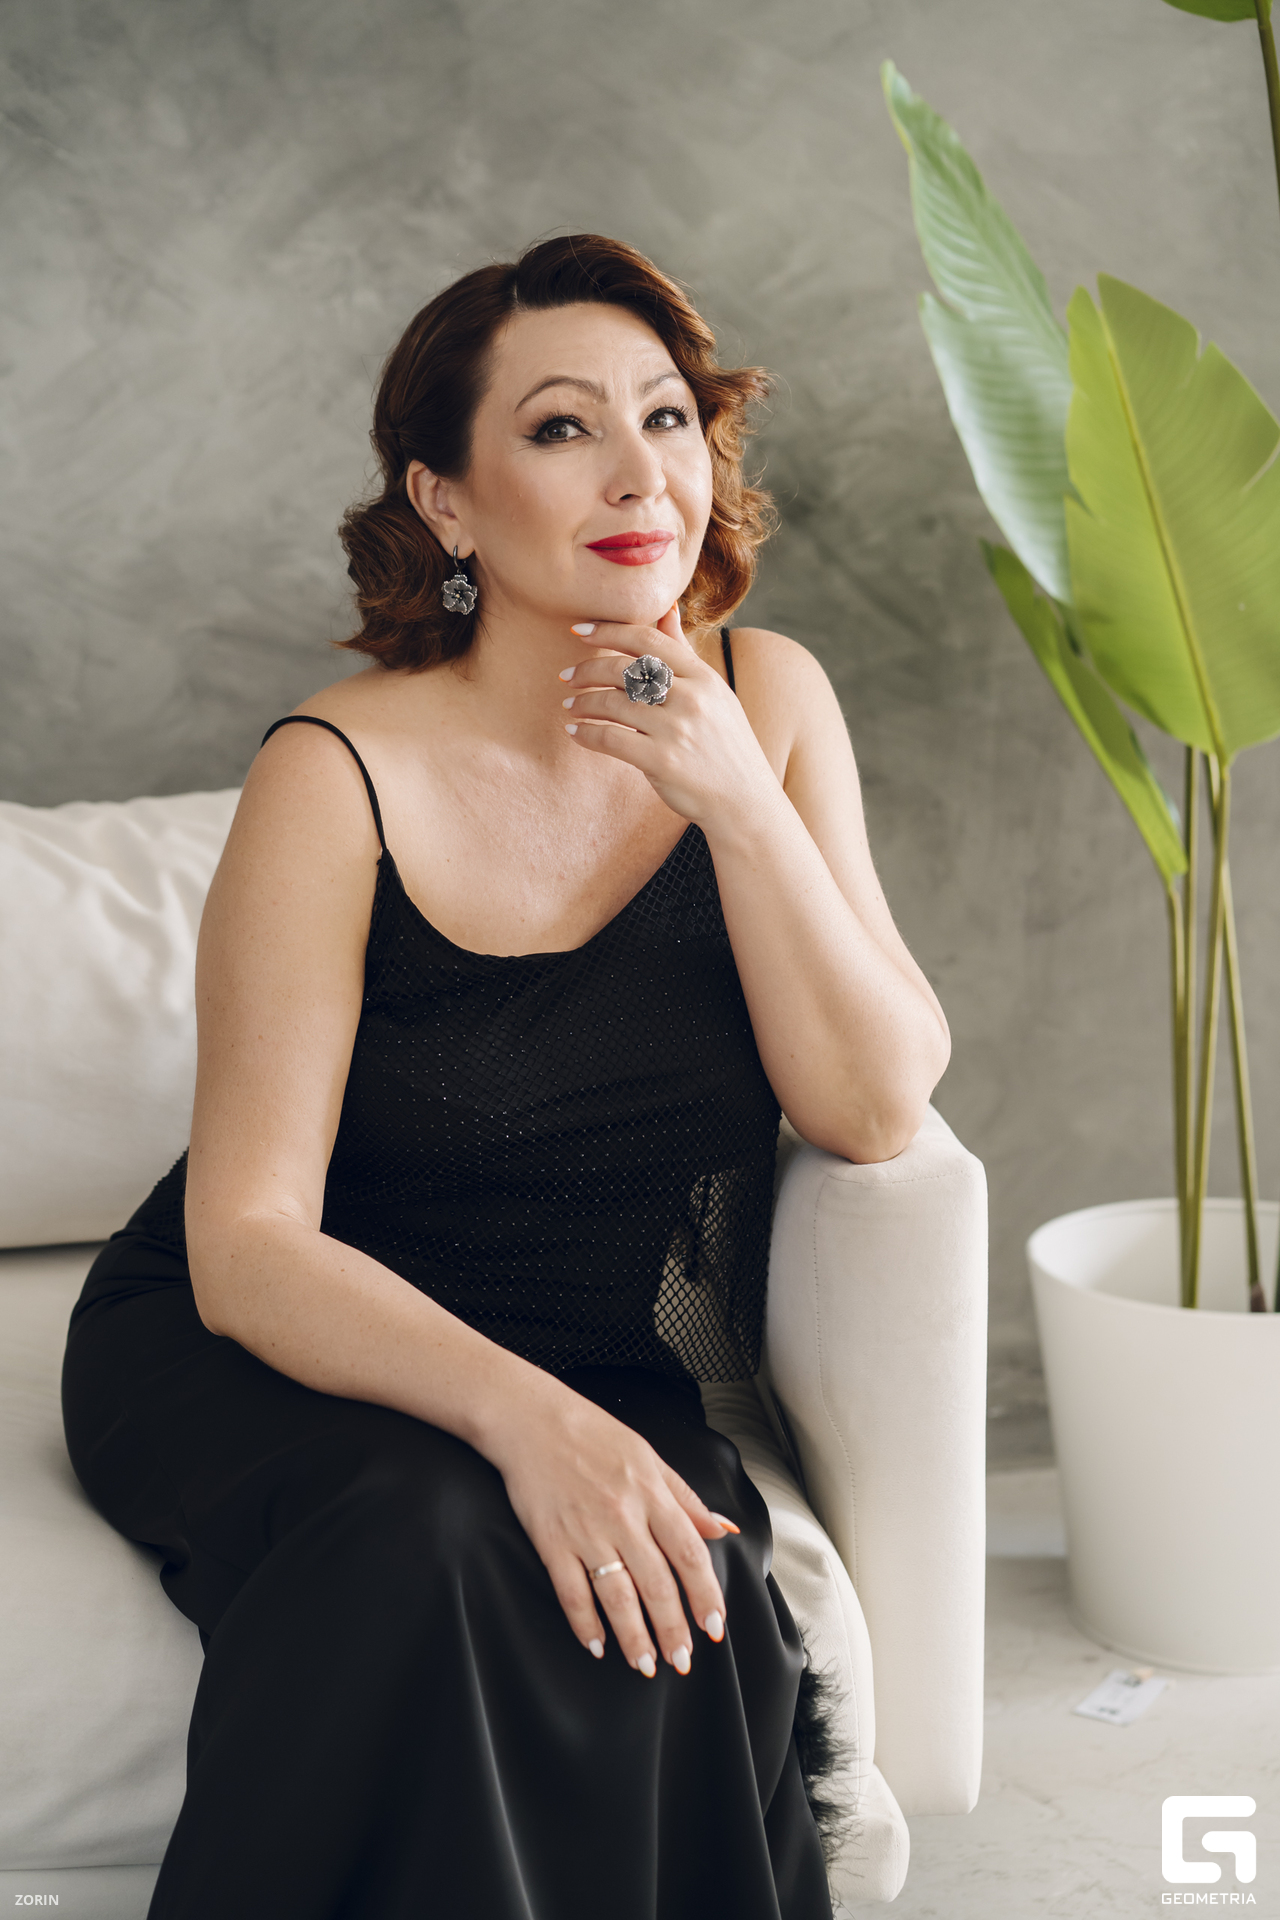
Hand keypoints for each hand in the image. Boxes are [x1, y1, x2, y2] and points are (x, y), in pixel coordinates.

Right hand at [490, 1374, 736, 1676]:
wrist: (531, 1418)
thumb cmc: (592, 1434)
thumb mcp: (649, 1456)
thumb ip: (686, 1497)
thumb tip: (723, 1529)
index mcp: (651, 1493)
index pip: (689, 1553)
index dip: (705, 1594)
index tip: (713, 1627)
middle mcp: (623, 1516)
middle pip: (657, 1584)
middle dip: (672, 1629)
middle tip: (681, 1660)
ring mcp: (585, 1531)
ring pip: (617, 1596)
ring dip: (634, 1637)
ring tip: (645, 1665)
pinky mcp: (550, 1540)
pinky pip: (571, 1591)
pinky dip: (584, 1622)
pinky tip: (596, 1644)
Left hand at [559, 606, 777, 831]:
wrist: (745, 801)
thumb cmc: (725, 744)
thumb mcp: (714, 693)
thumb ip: (684, 653)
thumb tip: (667, 610)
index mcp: (703, 677)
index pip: (648, 641)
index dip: (609, 631)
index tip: (579, 630)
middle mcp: (691, 698)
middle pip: (625, 669)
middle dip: (587, 669)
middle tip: (566, 676)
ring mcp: (676, 730)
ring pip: (613, 703)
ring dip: (583, 703)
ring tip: (569, 706)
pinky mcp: (662, 761)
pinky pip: (610, 739)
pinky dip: (587, 733)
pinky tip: (575, 732)